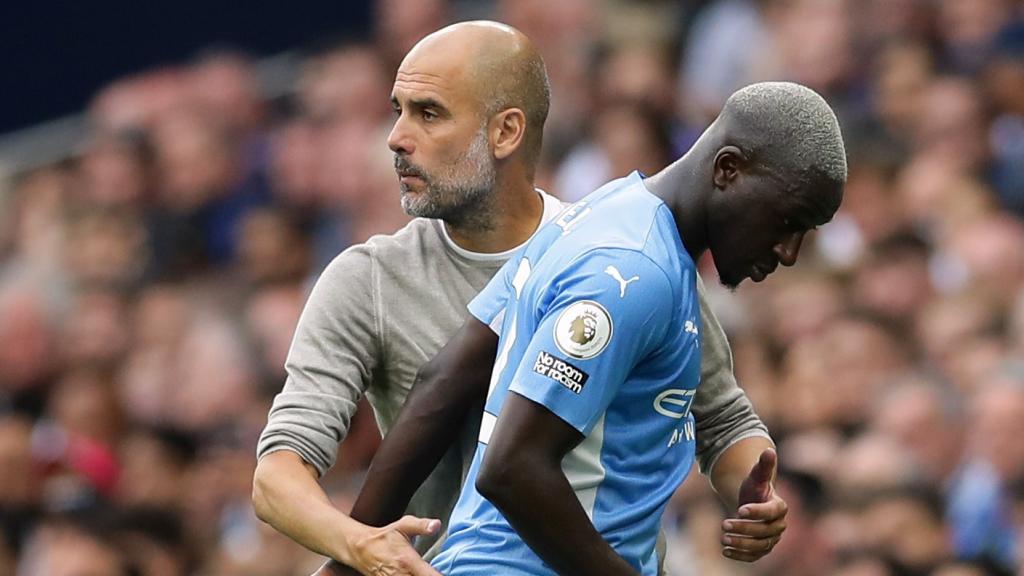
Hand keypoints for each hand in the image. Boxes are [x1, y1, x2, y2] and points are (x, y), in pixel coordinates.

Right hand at [312, 516, 442, 575]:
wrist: (362, 549)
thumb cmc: (385, 537)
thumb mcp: (403, 526)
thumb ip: (421, 525)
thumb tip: (437, 525)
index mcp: (408, 561)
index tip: (450, 574)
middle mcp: (402, 575)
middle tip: (437, 572)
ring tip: (428, 573)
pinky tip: (420, 574)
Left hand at [721, 448, 787, 561]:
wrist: (751, 504)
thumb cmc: (754, 488)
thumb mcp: (756, 476)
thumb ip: (763, 466)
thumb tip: (768, 449)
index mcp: (779, 507)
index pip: (772, 512)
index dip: (758, 512)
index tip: (740, 509)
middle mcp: (778, 526)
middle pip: (765, 531)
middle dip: (744, 529)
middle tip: (723, 524)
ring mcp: (771, 539)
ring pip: (760, 546)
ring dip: (741, 544)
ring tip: (723, 539)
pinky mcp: (761, 550)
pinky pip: (754, 556)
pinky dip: (740, 556)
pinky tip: (724, 551)